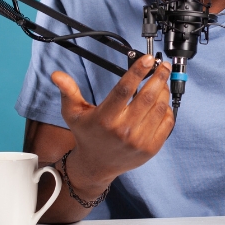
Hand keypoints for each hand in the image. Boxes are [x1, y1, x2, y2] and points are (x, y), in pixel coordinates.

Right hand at [50, 55, 174, 187]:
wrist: (97, 165)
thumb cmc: (87, 135)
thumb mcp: (73, 113)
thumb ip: (68, 92)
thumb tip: (57, 75)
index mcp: (105, 118)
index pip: (125, 89)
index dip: (138, 71)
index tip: (147, 59)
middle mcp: (123, 130)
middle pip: (147, 96)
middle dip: (158, 77)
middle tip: (163, 66)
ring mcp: (139, 140)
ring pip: (159, 108)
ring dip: (163, 90)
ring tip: (162, 81)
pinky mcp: (151, 148)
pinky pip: (166, 123)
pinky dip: (167, 109)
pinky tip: (162, 102)